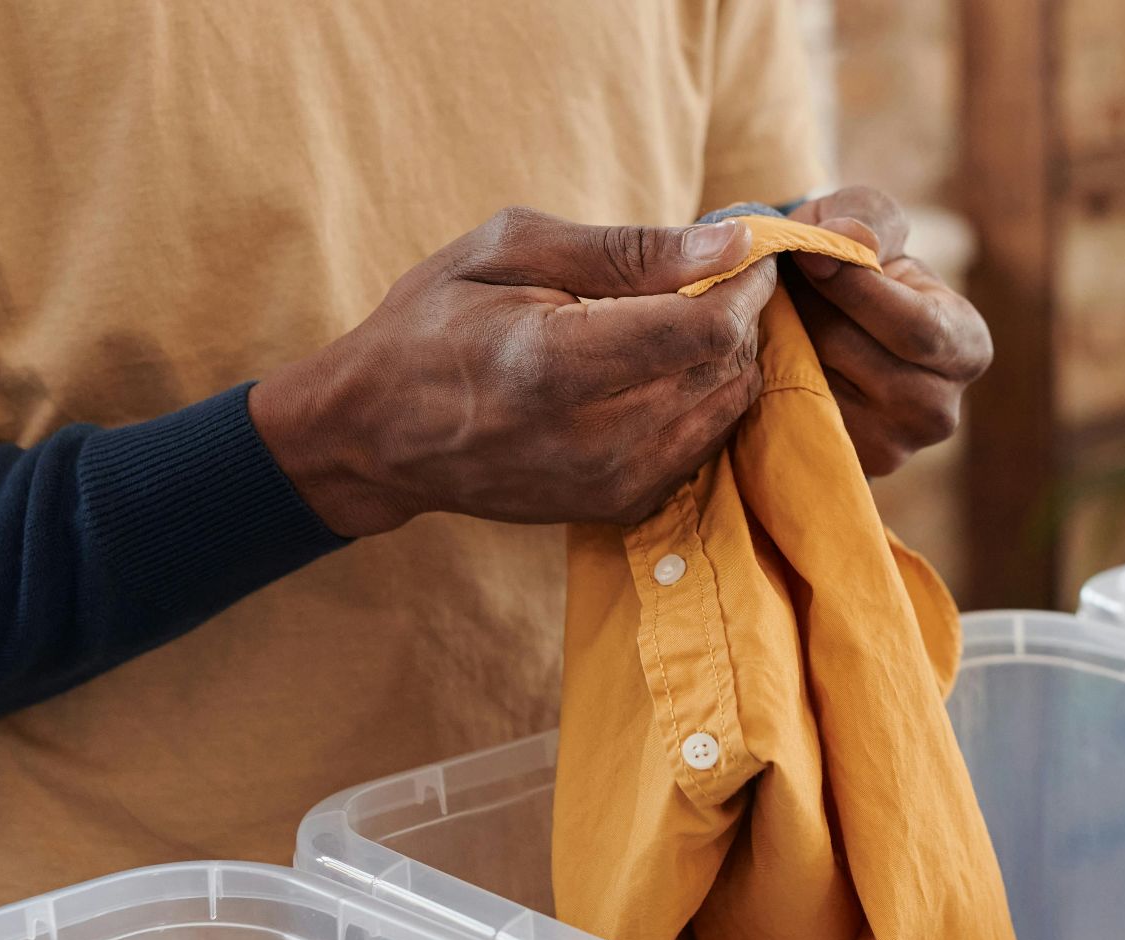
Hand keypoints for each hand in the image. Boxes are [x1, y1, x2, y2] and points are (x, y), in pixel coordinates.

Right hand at [249, 207, 775, 535]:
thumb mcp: (512, 250)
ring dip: (725, 359)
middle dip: (739, 315)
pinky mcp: (619, 506)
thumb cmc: (435, 322)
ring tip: (682, 318)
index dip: (744, 285)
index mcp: (557, 363)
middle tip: (711, 276)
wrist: (378, 433)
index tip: (746, 251)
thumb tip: (733, 246)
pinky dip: (701, 401)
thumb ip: (630, 250)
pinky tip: (659, 370)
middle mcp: (592, 439)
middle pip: (725, 370)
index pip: (704, 330)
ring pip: (726, 411)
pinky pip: (704, 446)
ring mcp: (608, 483)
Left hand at [784, 187, 992, 475]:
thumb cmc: (855, 258)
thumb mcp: (869, 218)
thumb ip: (867, 219)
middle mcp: (940, 411)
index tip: (806, 253)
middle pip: (860, 362)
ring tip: (773, 309)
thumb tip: (850, 240)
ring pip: (820, 390)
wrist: (825, 312)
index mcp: (967, 347)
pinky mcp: (842, 467)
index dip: (856, 289)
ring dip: (785, 345)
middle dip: (812, 314)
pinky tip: (768, 351)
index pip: (915, 329)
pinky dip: (772, 383)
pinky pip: (795, 418)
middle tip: (775, 279)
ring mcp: (892, 449)